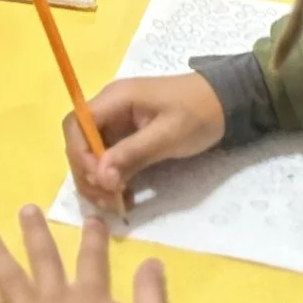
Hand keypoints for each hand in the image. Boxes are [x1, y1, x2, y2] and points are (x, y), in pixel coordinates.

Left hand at [0, 204, 168, 302]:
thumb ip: (152, 293)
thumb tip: (153, 260)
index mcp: (90, 297)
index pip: (92, 261)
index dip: (92, 239)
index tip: (90, 219)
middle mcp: (56, 299)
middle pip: (44, 260)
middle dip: (36, 234)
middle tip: (26, 209)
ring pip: (11, 279)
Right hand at [65, 73, 226, 216]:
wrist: (226, 103)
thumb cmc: (198, 113)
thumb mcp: (168, 134)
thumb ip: (132, 153)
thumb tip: (100, 177)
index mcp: (115, 98)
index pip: (76, 124)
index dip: (80, 154)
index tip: (99, 180)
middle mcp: (110, 109)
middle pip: (79, 142)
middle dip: (87, 174)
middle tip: (107, 200)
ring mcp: (118, 124)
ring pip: (91, 155)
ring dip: (97, 181)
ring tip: (116, 204)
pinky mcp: (127, 138)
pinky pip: (109, 161)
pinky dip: (112, 180)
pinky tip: (125, 197)